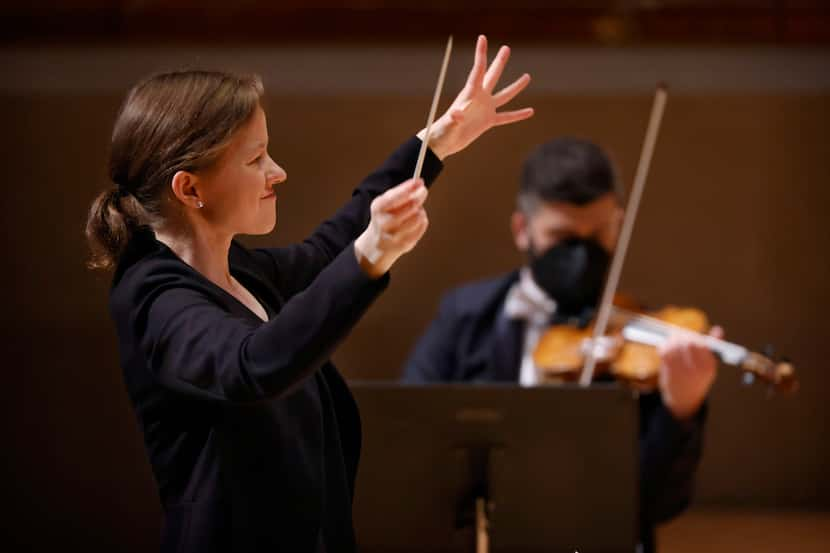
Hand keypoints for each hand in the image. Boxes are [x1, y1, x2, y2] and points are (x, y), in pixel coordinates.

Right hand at [354, 178, 428, 277]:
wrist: (377, 244)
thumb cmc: (385, 219)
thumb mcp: (385, 204)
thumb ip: (400, 194)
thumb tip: (418, 184)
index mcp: (378, 208)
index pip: (395, 196)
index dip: (409, 188)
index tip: (419, 181)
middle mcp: (384, 223)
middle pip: (411, 206)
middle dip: (419, 196)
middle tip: (423, 191)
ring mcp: (394, 235)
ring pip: (418, 216)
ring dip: (420, 211)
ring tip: (415, 211)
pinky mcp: (404, 244)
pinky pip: (422, 227)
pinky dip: (422, 221)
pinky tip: (415, 222)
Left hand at [424, 35, 533, 159]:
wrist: (444, 143)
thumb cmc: (442, 131)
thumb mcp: (448, 124)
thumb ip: (454, 118)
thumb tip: (457, 114)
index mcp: (469, 93)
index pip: (478, 69)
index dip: (480, 54)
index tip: (482, 38)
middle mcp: (479, 98)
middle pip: (492, 76)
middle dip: (499, 62)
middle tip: (506, 48)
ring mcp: (485, 109)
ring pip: (504, 95)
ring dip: (515, 86)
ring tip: (527, 76)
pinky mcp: (488, 121)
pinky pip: (506, 117)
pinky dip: (518, 115)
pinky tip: (530, 111)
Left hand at [657, 326, 722, 420]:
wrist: (684, 398)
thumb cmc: (697, 377)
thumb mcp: (709, 364)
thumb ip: (713, 346)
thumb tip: (718, 330)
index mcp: (709, 366)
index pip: (702, 344)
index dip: (695, 337)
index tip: (691, 336)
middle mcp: (697, 368)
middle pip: (689, 343)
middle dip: (683, 336)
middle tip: (679, 335)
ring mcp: (682, 370)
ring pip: (676, 346)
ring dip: (672, 340)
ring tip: (672, 340)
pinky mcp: (669, 370)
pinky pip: (665, 352)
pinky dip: (663, 346)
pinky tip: (664, 347)